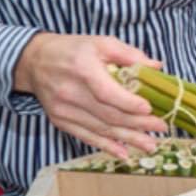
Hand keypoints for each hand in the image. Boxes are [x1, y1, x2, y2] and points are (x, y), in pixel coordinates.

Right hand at [13, 33, 167, 158]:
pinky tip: (123, 152)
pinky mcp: (60, 121)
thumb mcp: (101, 43)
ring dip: (127, 139)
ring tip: (149, 144)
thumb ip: (129, 54)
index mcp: (82, 69)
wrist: (34, 61)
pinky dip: (106, 146)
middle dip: (137, 124)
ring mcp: (63, 110)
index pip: (107, 92)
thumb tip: (157, 67)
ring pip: (100, 129)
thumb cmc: (73, 49)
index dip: (129, 103)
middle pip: (108, 114)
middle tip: (161, 127)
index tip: (150, 109)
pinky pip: (86, 137)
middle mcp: (70, 92)